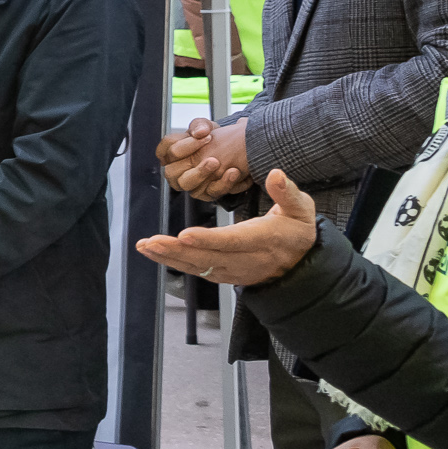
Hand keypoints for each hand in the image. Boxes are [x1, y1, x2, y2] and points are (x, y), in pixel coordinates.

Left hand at [136, 169, 317, 283]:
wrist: (302, 264)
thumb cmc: (297, 231)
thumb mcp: (301, 209)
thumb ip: (288, 193)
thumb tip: (276, 174)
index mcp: (264, 240)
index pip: (233, 241)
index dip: (208, 240)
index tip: (185, 235)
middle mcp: (247, 259)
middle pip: (209, 257)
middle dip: (177, 250)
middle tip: (151, 242)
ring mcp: (235, 270)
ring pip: (199, 266)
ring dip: (169, 257)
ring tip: (145, 246)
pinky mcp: (226, 274)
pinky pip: (198, 270)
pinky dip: (175, 263)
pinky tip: (156, 253)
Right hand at [154, 117, 251, 198]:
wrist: (231, 150)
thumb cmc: (211, 139)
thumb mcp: (205, 126)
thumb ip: (200, 125)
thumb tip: (200, 132)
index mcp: (172, 153)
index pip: (167, 149)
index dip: (185, 144)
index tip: (205, 136)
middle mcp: (176, 171)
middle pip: (171, 171)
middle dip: (189, 160)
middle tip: (211, 155)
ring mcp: (188, 183)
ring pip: (186, 184)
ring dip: (201, 174)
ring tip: (217, 163)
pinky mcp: (204, 194)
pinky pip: (209, 193)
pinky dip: (223, 184)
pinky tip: (234, 172)